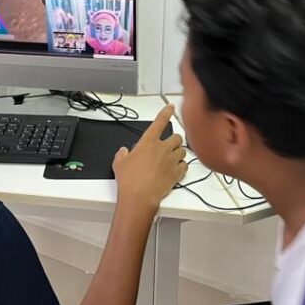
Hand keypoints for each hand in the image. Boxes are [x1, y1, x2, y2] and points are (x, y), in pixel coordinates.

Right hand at [112, 104, 186, 218]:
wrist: (139, 197)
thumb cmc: (130, 180)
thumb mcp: (119, 164)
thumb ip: (122, 154)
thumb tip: (123, 152)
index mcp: (148, 142)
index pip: (160, 121)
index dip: (166, 112)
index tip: (170, 107)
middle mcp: (162, 148)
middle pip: (177, 137)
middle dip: (174, 140)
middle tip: (169, 145)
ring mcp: (171, 160)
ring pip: (183, 151)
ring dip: (179, 153)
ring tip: (171, 158)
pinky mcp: (177, 173)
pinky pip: (185, 165)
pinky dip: (182, 166)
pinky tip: (175, 169)